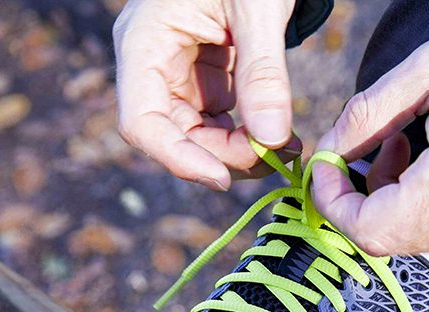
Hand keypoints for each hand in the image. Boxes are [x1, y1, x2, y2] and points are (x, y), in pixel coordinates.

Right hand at [113, 0, 298, 189]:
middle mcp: (153, 64)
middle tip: (276, 160)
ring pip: (198, 137)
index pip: (141, 122)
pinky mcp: (205, 81)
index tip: (223, 178)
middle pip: (173, 137)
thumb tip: (271, 139)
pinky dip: (248, 137)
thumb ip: (263, 73)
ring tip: (286, 150)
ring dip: (239, 153)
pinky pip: (219, 124)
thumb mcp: (258, 8)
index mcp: (143, 43)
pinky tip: (281, 139)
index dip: (177, 159)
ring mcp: (179, 75)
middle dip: (223, 157)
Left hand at [312, 29, 428, 255]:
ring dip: (400, 202)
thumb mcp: (425, 71)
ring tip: (410, 144)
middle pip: (394, 241)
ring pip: (424, 238)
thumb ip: (366, 116)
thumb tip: (328, 150)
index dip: (335, 207)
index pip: (370, 231)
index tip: (326, 172)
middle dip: (366, 202)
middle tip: (374, 150)